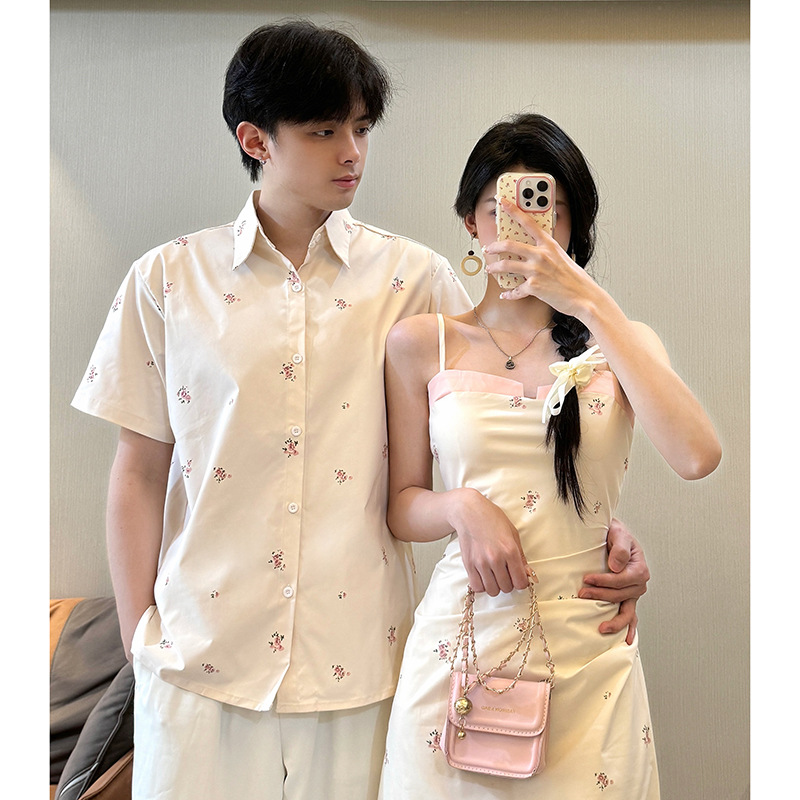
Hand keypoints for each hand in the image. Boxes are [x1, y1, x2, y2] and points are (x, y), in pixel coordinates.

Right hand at [452, 488, 530, 596]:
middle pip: (506, 588)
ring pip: (492, 590)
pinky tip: (484, 576)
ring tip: (495, 575)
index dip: (521, 582)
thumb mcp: (513, 533)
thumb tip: (528, 574)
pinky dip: (482, 585)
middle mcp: (495, 559)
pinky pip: (477, 587)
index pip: (520, 582)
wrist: (469, 512)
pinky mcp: (468, 564)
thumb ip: (521, 556)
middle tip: (506, 573)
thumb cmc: (492, 519)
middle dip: (508, 583)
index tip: (518, 577)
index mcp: (510, 550)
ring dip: (495, 586)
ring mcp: (480, 563)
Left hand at [483, 197, 597, 317]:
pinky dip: (508, 294)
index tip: (501, 201)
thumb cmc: (575, 279)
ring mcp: (536, 271)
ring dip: (494, 268)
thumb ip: (547, 252)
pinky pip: (515, 290)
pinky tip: (505, 294)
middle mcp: (541, 255)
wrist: (584, 297)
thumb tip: (534, 252)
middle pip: (509, 245)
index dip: (512, 210)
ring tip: (490, 270)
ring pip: (506, 266)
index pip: (528, 222)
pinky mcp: (534, 287)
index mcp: (549, 245)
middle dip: (494, 246)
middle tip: (488, 249)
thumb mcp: (562, 257)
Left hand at [580, 519, 649, 643]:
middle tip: (582, 593)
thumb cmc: (615, 534)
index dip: (604, 581)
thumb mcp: (619, 533)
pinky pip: (630, 616)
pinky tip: (625, 641)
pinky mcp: (627, 598)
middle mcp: (639, 583)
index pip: (621, 579)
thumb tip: (616, 567)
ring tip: (600, 628)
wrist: (613, 535)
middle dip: (600, 596)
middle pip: (620, 595)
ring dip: (614, 620)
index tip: (587, 578)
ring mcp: (633, 593)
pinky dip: (629, 629)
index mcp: (639, 568)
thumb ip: (620, 548)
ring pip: (627, 611)